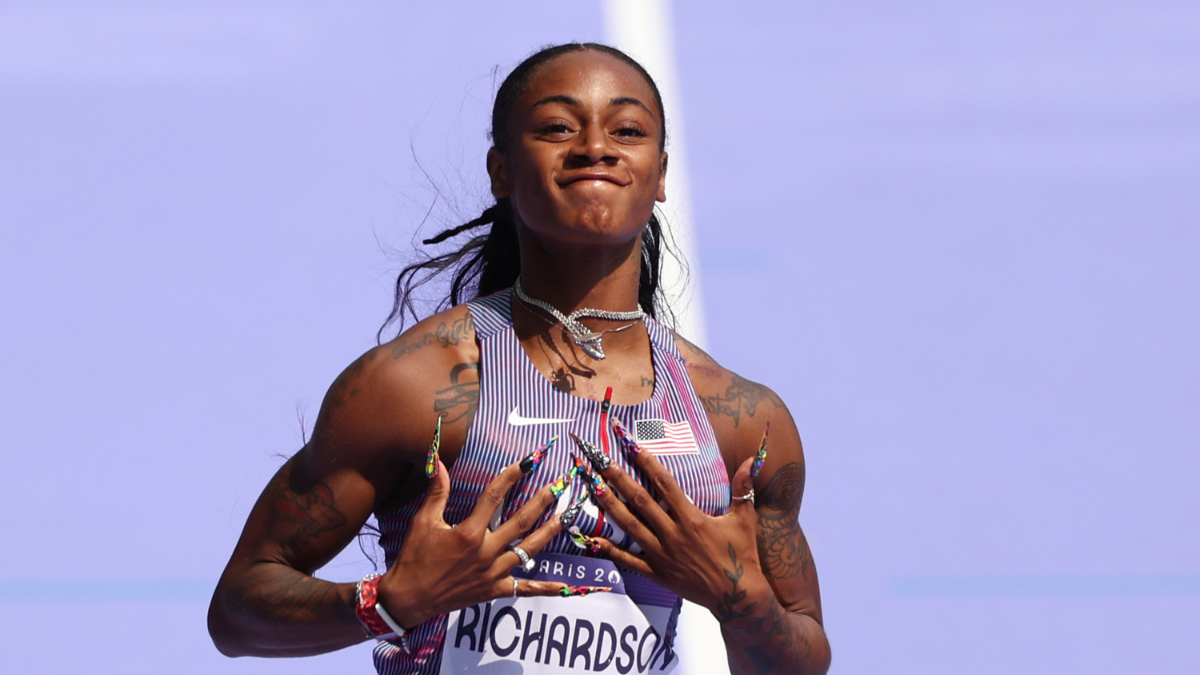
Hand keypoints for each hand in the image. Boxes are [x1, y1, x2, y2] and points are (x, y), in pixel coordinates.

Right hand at [377, 457, 565, 627]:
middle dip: (543, 501)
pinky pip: (524, 588)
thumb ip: (437, 491)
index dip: (511, 476)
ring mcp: (493, 573)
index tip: (527, 462)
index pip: (494, 497)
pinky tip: (564, 584)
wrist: (409, 598)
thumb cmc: (414, 558)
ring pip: (529, 550)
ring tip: (567, 516)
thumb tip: (437, 461)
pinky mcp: (494, 590)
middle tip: (559, 485)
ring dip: (550, 532)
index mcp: (469, 533)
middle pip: (522, 522)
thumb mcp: (423, 522)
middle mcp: (486, 552)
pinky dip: (545, 587)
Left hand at [589, 451, 770, 622]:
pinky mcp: (658, 574)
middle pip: (640, 501)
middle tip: (600, 459)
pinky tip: (593, 539)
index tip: (631, 445)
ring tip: (594, 487)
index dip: (647, 463)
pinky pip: (630, 561)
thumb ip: (743, 487)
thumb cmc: (742, 555)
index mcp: (692, 519)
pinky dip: (611, 550)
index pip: (665, 484)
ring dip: (610, 506)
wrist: (739, 597)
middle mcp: (673, 535)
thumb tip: (750, 459)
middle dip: (619, 478)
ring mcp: (663, 556)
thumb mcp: (745, 519)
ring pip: (631, 526)